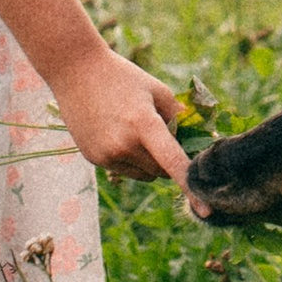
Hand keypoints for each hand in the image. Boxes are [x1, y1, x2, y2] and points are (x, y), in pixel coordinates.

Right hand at [49, 42, 190, 182]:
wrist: (75, 71)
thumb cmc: (122, 76)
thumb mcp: (157, 90)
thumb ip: (178, 117)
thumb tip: (198, 139)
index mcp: (144, 124)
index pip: (173, 163)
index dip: (192, 188)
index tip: (206, 211)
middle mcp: (124, 145)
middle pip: (161, 170)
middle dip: (167, 159)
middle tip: (160, 132)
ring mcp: (107, 155)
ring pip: (143, 174)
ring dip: (148, 161)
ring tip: (133, 128)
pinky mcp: (94, 159)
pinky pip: (124, 170)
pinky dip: (129, 159)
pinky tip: (116, 132)